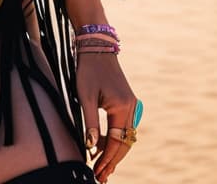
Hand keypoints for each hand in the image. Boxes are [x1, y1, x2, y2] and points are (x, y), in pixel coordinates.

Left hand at [77, 54, 139, 183]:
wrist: (97, 46)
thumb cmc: (88, 68)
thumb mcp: (85, 95)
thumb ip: (89, 122)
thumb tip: (91, 147)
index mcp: (123, 108)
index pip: (117, 143)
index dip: (107, 160)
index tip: (97, 173)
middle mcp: (131, 108)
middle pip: (124, 144)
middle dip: (112, 161)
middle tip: (101, 177)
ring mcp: (130, 105)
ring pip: (124, 136)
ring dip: (112, 152)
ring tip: (100, 167)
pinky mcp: (125, 102)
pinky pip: (121, 126)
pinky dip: (113, 138)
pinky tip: (101, 146)